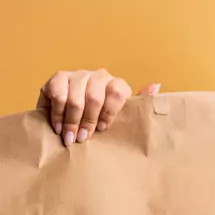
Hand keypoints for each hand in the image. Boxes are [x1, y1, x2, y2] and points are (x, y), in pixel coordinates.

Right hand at [37, 69, 159, 145]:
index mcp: (116, 85)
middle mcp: (98, 76)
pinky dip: (58, 114)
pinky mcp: (58, 78)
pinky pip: (58, 95)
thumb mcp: (121, 118)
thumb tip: (156, 85)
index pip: (117, 91)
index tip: (103, 130)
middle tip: (83, 138)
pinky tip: (59, 127)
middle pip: (94, 97)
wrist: (71, 120)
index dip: (109, 113)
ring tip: (70, 138)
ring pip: (75, 98)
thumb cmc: (100, 122)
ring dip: (72, 121)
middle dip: (88, 122)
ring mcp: (78, 75)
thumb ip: (139, 105)